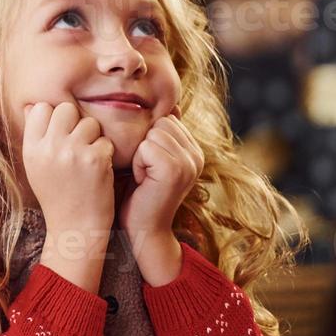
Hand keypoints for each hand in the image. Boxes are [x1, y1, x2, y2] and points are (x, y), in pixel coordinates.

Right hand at [22, 101, 115, 242]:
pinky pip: (105, 140)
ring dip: (93, 138)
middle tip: (77, 144)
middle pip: (66, 108)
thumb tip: (32, 105)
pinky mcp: (96, 160)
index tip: (59, 134)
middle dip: (75, 122)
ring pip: (90, 123)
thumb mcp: (35, 166)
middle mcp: (49, 148)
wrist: (75, 227)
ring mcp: (73, 152)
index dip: (53, 117)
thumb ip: (34, 135)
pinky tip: (98, 170)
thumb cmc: (56, 195)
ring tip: (87, 160)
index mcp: (31, 149)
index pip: (40, 107)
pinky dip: (105, 153)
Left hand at [116, 113, 203, 240]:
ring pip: (152, 133)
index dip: (149, 140)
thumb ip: (163, 135)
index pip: (167, 119)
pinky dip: (137, 163)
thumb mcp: (153, 159)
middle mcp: (197, 155)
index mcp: (195, 150)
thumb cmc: (139, 194)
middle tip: (146, 172)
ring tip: (145, 177)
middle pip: (160, 123)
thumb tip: (172, 105)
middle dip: (145, 144)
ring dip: (140, 155)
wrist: (143, 230)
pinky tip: (143, 181)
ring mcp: (189, 162)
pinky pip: (146, 147)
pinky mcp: (176, 170)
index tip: (150, 166)